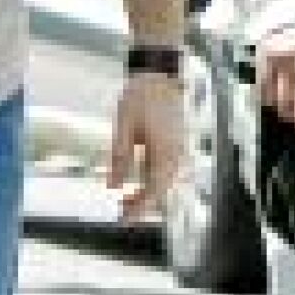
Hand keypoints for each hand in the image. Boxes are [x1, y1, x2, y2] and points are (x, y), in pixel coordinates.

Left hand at [108, 73, 185, 221]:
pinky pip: (169, 170)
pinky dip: (155, 180)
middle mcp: (177, 155)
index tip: (123, 220)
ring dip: (149, 193)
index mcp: (164, 152)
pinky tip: (141, 181)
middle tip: (121, 211)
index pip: (154, 191)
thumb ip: (119, 159)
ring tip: (128, 198)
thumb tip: (113, 187)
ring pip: (167, 181)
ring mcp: (181, 149)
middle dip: (143, 204)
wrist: (161, 74)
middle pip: (163, 190)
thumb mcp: (123, 127)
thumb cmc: (140, 97)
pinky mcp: (179, 144)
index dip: (139, 208)